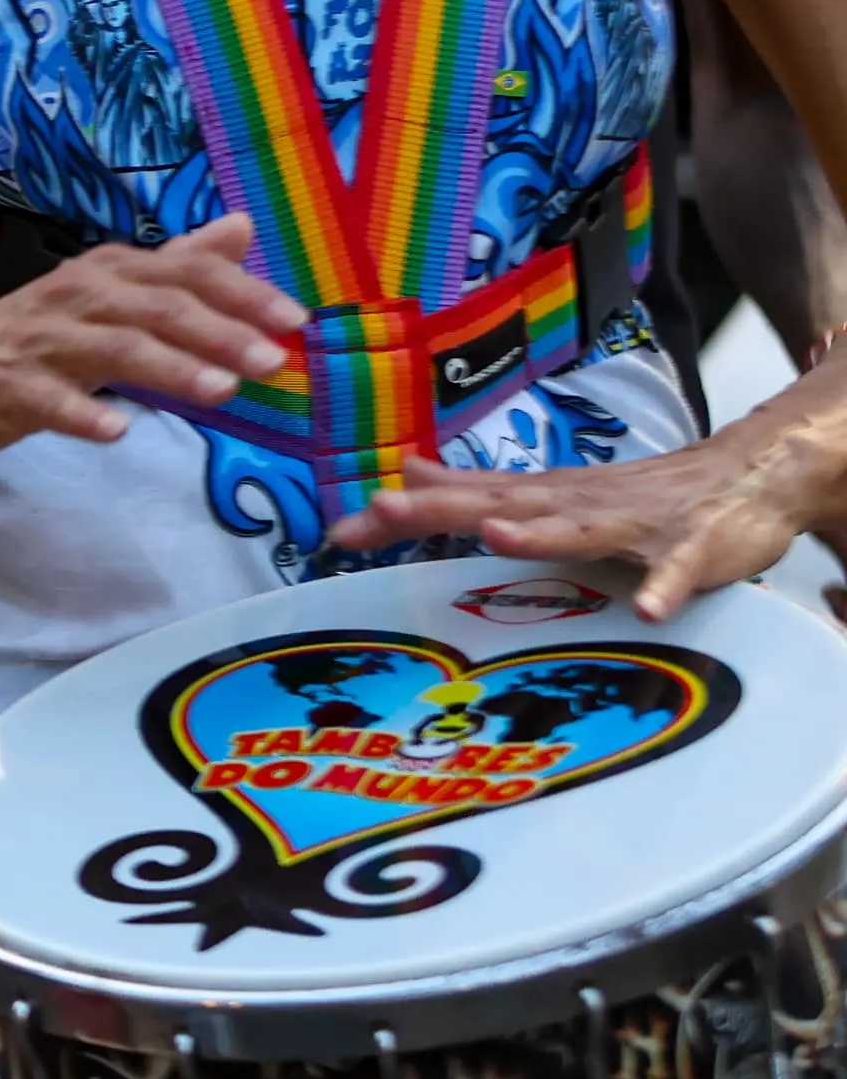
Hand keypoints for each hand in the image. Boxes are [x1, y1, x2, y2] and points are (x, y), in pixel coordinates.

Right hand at [0, 211, 301, 462]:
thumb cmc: (43, 332)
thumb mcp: (112, 291)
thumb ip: (180, 264)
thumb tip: (244, 225)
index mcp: (111, 270)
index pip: (185, 271)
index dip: (242, 292)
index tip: (295, 320)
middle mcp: (79, 294)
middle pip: (157, 306)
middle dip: (219, 332)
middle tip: (272, 361)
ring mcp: (42, 340)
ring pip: (113, 347)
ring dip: (169, 367)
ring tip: (222, 392)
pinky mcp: (10, 385)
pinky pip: (49, 398)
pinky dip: (83, 412)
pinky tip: (118, 430)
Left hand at [331, 375, 846, 619]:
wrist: (744, 477)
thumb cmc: (637, 494)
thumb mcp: (550, 491)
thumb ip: (479, 488)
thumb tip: (406, 470)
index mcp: (539, 497)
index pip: (456, 501)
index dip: (398, 514)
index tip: (333, 533)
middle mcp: (574, 503)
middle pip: (499, 505)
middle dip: (441, 509)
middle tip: (382, 508)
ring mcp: (633, 524)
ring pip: (581, 529)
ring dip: (539, 534)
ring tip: (494, 537)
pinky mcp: (690, 548)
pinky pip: (676, 571)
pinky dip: (665, 587)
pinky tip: (651, 608)